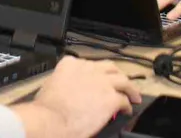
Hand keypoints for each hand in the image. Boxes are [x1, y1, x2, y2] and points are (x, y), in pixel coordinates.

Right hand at [12, 58, 140, 137]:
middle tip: (121, 82)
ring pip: (123, 80)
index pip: (87, 63)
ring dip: (129, 88)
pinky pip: (124, 100)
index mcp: (70, 64)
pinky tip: (127, 110)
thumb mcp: (51, 85)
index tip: (96, 77)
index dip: (94, 71)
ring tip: (133, 95)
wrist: (52, 119)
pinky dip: (127, 105)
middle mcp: (88, 69)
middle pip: (109, 67)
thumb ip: (63, 81)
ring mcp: (102, 82)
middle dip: (116, 74)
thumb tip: (67, 89)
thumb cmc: (47, 108)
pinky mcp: (111, 98)